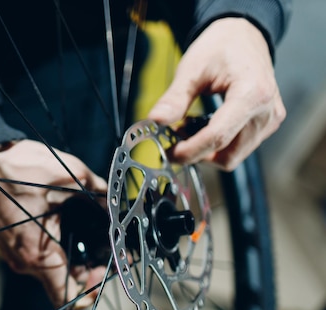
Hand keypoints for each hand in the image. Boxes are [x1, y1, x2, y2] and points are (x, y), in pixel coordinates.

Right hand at [0, 140, 107, 309]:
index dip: (92, 292)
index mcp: (38, 254)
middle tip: (108, 248)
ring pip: (54, 269)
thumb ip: (101, 195)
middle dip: (90, 269)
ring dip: (75, 257)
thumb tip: (120, 206)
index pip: (68, 299)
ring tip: (93, 235)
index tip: (105, 270)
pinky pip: (41, 256)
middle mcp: (25, 261)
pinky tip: (71, 226)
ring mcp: (16, 254)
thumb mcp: (71, 176)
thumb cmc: (20, 168)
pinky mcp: (13, 244)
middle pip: (65, 283)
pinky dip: (60, 247)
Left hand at [148, 17, 285, 170]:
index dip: (190, 151)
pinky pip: (240, 147)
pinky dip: (218, 146)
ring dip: (207, 151)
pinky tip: (204, 126)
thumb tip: (155, 120)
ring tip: (188, 129)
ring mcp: (270, 120)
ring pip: (234, 156)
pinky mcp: (268, 124)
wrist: (243, 36)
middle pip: (227, 154)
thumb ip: (174, 98)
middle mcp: (267, 111)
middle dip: (198, 154)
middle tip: (174, 139)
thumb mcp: (191, 69)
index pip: (218, 137)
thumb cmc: (219, 47)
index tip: (170, 153)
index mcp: (252, 93)